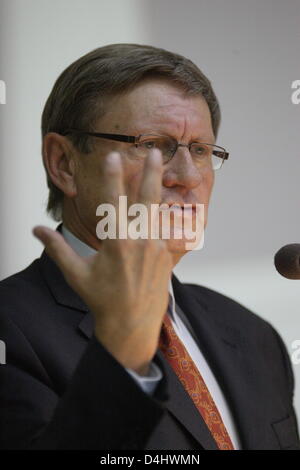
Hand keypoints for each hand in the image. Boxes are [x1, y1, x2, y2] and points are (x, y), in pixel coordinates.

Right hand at [33, 150, 172, 374]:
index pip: (114, 203)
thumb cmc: (101, 300)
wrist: (131, 325)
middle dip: (150, 173)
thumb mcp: (76, 274)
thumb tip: (36, 229)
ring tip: (162, 169)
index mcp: (116, 243)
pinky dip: (166, 216)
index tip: (113, 156)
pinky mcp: (167, 256)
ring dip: (160, 189)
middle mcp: (140, 242)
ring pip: (159, 212)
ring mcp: (156, 249)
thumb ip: (57, 248)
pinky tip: (170, 204)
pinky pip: (166, 230)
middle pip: (146, 200)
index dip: (112, 177)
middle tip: (154, 152)